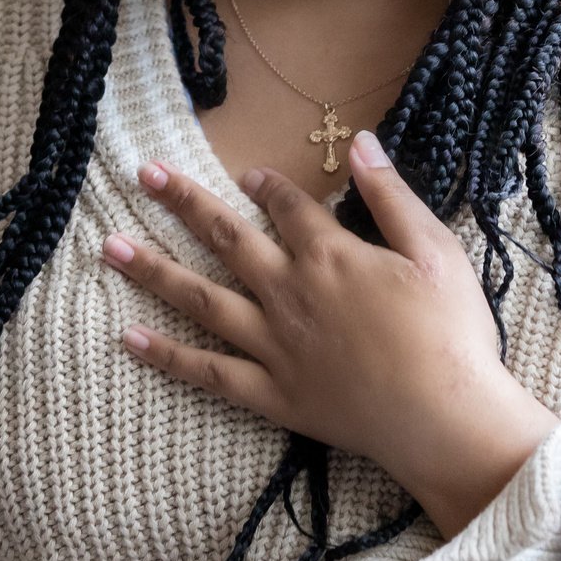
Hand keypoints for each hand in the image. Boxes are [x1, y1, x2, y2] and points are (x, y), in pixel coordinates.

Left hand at [102, 130, 559, 537]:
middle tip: (145, 173)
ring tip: (110, 248)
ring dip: (153, 270)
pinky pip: (208, 373)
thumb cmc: (450, 333)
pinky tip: (129, 339)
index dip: (265, 185)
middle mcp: (290, 294)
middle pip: (228, 239)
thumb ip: (392, 195)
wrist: (444, 419)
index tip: (246, 172)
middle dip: (184, 202)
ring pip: (201, 300)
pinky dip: (166, 357)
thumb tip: (360, 141)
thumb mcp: (434, 250)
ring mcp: (274, 346)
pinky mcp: (272, 394)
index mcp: (331, 256)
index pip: (286, 207)